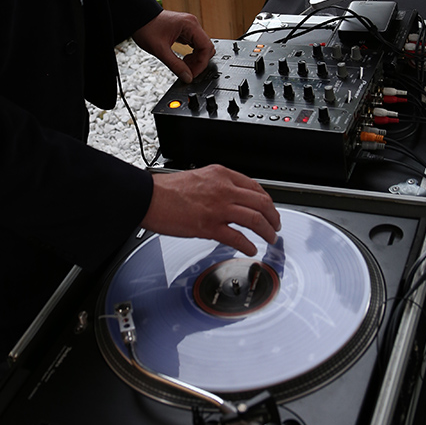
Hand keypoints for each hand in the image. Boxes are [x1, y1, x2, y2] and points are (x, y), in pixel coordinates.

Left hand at [132, 10, 214, 82]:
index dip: (202, 63)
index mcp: (190, 25)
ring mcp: (189, 27)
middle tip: (188, 71)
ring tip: (184, 65)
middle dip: (199, 61)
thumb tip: (187, 77)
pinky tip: (184, 59)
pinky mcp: (185, 30)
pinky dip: (192, 54)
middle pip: (206, 47)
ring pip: (201, 46)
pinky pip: (195, 44)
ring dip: (196, 58)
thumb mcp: (160, 50)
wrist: (136, 17)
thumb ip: (175, 65)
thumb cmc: (146, 28)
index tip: (193, 74)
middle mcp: (192, 24)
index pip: (206, 47)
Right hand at [142, 165, 280, 256]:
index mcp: (221, 174)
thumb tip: (231, 199)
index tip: (269, 209)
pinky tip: (251, 249)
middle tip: (276, 226)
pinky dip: (248, 245)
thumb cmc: (167, 190)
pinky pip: (238, 237)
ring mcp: (218, 208)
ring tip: (270, 239)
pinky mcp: (210, 226)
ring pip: (255, 219)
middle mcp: (224, 189)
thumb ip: (217, 186)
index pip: (255, 186)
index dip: (267, 200)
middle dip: (274, 217)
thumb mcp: (199, 177)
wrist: (149, 197)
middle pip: (261, 202)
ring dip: (267, 231)